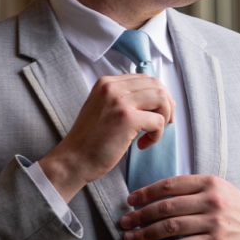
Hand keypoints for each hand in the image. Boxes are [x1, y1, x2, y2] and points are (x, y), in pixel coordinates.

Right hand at [37, 73, 174, 203]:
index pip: (144, 78)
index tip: (157, 113)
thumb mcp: (102, 108)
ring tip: (152, 133)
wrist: (73, 160)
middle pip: (156, 85)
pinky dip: (156, 135)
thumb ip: (122, 99)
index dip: (157, 95)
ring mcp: (119, 101)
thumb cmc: (90, 140)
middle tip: (162, 124)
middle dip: (166, 105)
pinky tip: (141, 145)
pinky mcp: (127, 118)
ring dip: (164, 117)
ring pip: (162, 99)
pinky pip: (159, 121)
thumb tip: (156, 99)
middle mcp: (112, 87)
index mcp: (106, 82)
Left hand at [119, 174, 239, 239]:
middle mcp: (211, 200)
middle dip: (140, 215)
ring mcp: (213, 221)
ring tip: (129, 239)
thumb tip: (156, 196)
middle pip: (165, 207)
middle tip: (123, 222)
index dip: (145, 193)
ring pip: (169, 227)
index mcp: (209, 183)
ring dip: (144, 234)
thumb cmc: (237, 210)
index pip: (169, 185)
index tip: (130, 201)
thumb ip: (192, 189)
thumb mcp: (219, 190)